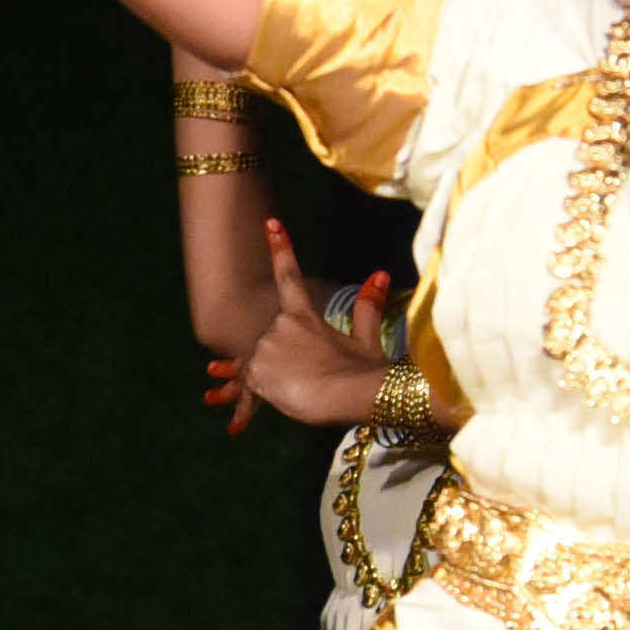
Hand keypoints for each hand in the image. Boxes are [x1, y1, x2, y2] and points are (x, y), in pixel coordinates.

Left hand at [202, 220, 410, 434]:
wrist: (354, 395)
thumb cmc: (364, 371)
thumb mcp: (366, 338)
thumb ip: (367, 307)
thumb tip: (381, 273)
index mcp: (303, 314)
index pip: (290, 276)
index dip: (281, 248)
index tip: (270, 223)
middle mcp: (279, 326)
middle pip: (274, 339)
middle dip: (288, 358)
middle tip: (316, 376)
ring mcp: (266, 349)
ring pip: (262, 362)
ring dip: (277, 376)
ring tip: (305, 390)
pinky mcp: (256, 373)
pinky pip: (248, 386)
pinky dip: (254, 398)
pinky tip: (268, 406)